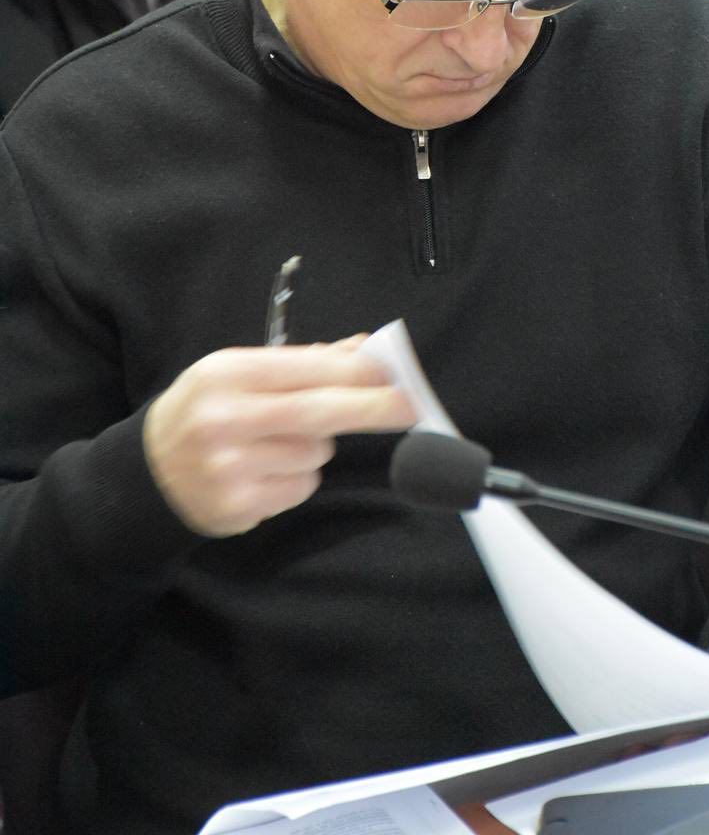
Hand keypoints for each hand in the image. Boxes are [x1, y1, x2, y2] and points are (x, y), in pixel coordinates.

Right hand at [143, 338, 415, 536]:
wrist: (147, 474)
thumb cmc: (204, 409)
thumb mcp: (238, 372)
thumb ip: (300, 363)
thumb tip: (363, 350)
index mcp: (226, 374)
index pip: (306, 369)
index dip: (356, 372)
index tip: (395, 373)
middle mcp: (224, 420)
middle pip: (319, 412)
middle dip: (372, 407)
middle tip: (411, 405)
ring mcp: (230, 469)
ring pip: (315, 453)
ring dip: (315, 446)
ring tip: (275, 441)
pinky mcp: (239, 508)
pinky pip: (302, 487)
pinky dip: (299, 477)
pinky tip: (266, 470)